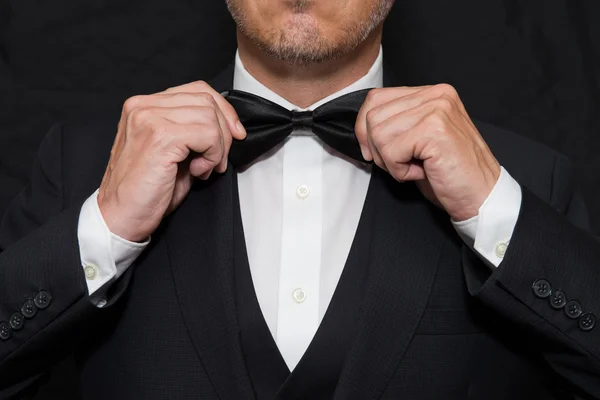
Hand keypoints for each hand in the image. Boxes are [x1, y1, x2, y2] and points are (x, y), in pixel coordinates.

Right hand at [98, 81, 245, 241]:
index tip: (236, 134)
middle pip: (207, 100)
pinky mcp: (160, 137)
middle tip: (217, 162)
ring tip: (204, 169)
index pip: (197, 90)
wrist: (120, 217)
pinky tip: (198, 171)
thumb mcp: (174, 152)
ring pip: (209, 116)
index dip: (223, 110)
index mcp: (144, 106)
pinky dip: (212, 155)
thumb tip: (228, 127)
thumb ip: (193, 132)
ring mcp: (149, 119)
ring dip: (218, 147)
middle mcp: (143, 106)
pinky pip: (207, 134)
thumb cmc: (145, 191)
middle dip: (224, 132)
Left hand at [355, 84, 500, 221]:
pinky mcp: (435, 130)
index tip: (374, 152)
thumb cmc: (450, 173)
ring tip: (415, 167)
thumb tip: (362, 126)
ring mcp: (437, 110)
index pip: (376, 98)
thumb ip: (396, 123)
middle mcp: (436, 95)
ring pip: (379, 133)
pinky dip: (399, 171)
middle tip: (401, 164)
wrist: (482, 196)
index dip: (365, 129)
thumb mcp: (418, 139)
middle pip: (373, 115)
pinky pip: (391, 151)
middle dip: (377, 148)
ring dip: (390, 161)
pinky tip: (422, 172)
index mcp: (432, 93)